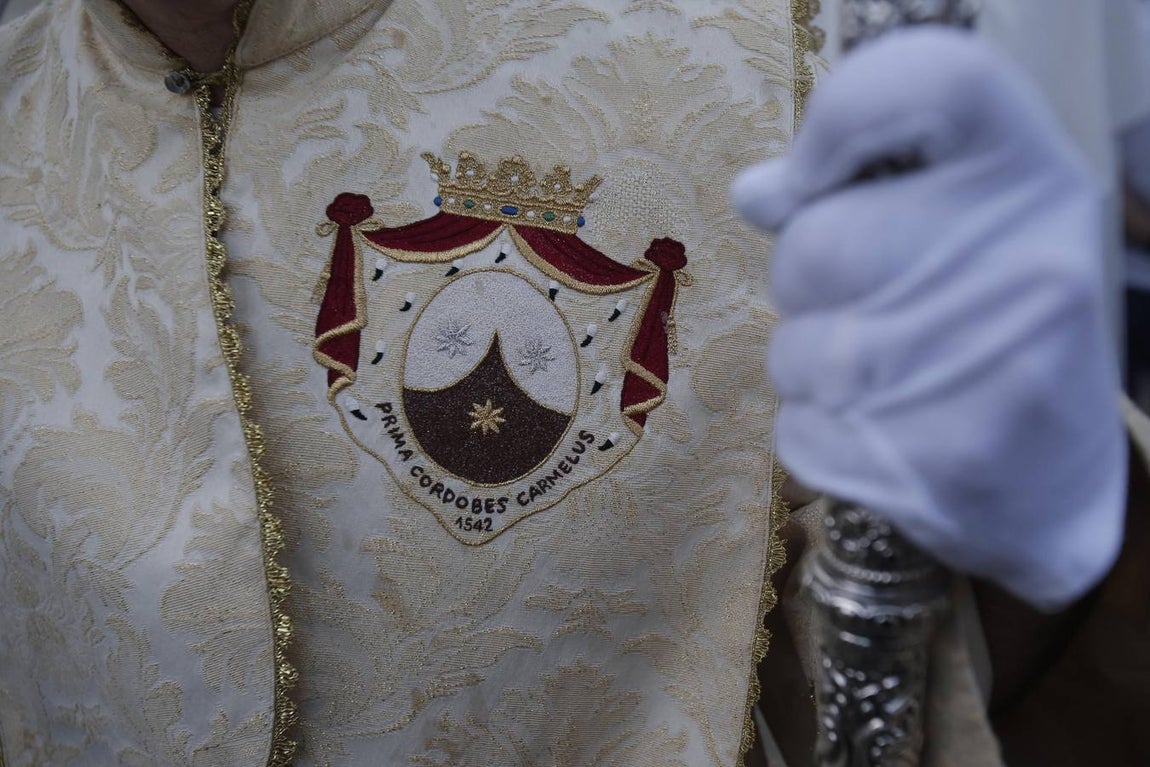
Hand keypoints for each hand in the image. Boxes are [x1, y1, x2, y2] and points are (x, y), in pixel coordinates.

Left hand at [732, 28, 1126, 610]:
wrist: (1057, 481)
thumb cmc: (984, 326)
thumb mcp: (952, 231)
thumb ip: (855, 193)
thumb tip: (757, 192)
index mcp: (1032, 176)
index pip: (935, 79)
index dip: (843, 118)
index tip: (810, 177)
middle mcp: (1033, 256)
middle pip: (818, 246)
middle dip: (805, 286)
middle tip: (863, 309)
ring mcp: (998, 363)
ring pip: (796, 351)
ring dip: (806, 370)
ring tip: (878, 380)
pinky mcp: (952, 458)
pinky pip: (801, 431)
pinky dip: (817, 437)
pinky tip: (881, 435)